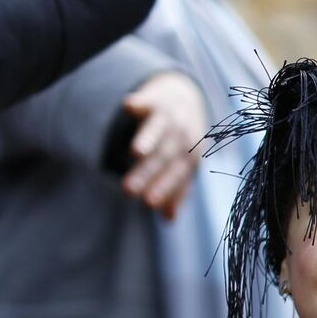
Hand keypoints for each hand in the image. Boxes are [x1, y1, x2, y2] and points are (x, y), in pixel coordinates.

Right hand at [121, 71, 206, 218]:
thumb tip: (169, 220)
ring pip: (159, 130)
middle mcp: (182, 138)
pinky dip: (140, 102)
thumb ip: (175, 189)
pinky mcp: (156, 98)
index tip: (148, 203)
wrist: (185, 97)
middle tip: (127, 190)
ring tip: (135, 153)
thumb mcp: (182, 164)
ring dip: (148, 140)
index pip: (177, 176)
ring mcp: (170, 117)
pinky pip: (148, 100)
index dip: (164, 189)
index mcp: (189, 158)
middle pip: (163, 158)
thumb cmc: (180, 140)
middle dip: (147, 174)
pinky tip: (128, 106)